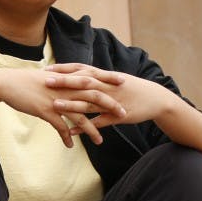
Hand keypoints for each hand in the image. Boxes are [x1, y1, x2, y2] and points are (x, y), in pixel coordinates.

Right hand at [0, 68, 125, 146]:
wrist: (7, 83)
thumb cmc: (26, 80)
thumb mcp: (47, 77)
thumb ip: (62, 79)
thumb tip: (71, 79)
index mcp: (67, 78)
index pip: (93, 77)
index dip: (109, 80)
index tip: (124, 83)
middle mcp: (65, 88)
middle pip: (94, 96)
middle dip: (110, 106)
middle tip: (123, 115)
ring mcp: (56, 100)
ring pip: (80, 116)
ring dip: (91, 130)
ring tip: (100, 141)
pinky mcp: (46, 111)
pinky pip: (60, 127)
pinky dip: (66, 137)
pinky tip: (71, 145)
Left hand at [43, 63, 176, 135]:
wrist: (156, 99)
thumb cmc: (132, 89)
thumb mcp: (114, 80)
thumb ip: (97, 78)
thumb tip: (78, 74)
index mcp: (105, 77)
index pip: (82, 69)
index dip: (65, 69)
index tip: (47, 68)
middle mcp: (107, 86)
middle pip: (83, 82)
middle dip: (64, 82)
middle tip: (45, 81)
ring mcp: (112, 101)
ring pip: (89, 102)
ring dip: (72, 104)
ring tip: (54, 105)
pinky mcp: (117, 116)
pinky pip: (99, 122)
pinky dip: (85, 127)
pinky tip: (71, 132)